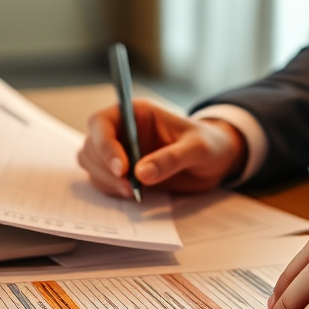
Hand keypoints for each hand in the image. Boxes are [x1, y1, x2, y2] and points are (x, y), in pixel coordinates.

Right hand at [78, 100, 246, 196]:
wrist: (216, 160)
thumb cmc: (209, 144)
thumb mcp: (198, 148)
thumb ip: (172, 159)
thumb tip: (142, 174)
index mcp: (136, 113)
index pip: (101, 122)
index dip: (104, 145)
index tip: (121, 168)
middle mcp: (122, 130)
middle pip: (91, 145)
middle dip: (104, 168)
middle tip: (129, 187)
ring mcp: (120, 151)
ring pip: (91, 164)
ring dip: (105, 181)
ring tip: (133, 192)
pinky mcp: (123, 171)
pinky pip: (103, 180)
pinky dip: (111, 190)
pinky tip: (133, 194)